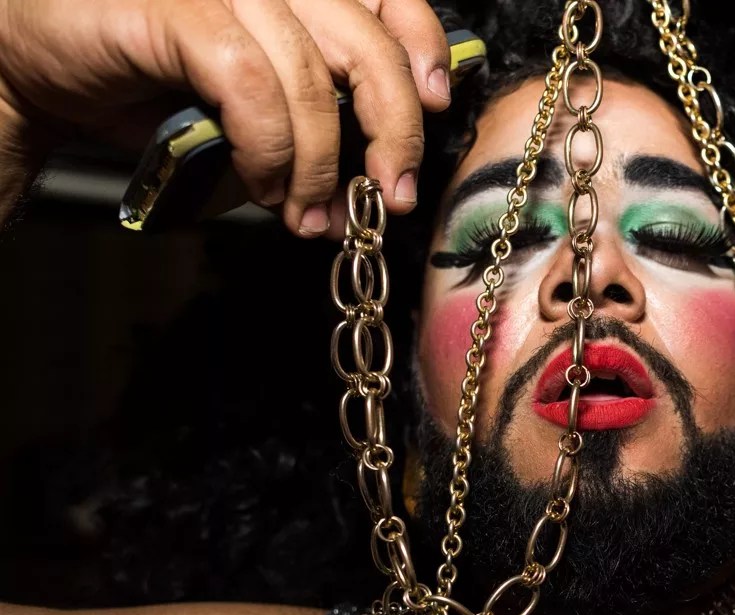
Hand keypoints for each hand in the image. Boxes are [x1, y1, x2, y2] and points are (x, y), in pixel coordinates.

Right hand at [0, 0, 451, 235]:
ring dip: (320, 162)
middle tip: (387, 195)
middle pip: (363, 40)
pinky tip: (266, 187)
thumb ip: (317, 104)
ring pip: (309, 74)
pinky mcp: (172, 7)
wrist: (31, 67)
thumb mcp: (254, 92)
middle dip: (391, 128)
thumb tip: (384, 163)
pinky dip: (270, 149)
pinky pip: (251, 87)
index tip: (434, 104)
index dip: (420, 44)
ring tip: (307, 214)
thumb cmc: (146, 80)